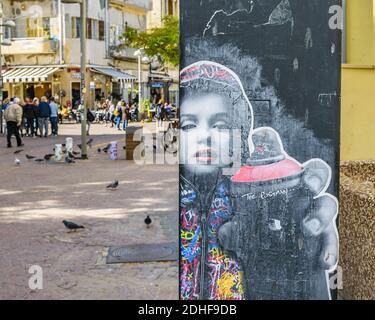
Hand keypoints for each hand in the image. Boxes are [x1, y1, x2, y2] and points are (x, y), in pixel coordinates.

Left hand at [218, 127, 338, 270]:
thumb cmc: (255, 234)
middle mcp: (298, 191)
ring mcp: (312, 212)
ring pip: (327, 203)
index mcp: (275, 178)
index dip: (268, 141)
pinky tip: (322, 260)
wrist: (271, 264)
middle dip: (314, 174)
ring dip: (320, 214)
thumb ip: (233, 228)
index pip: (275, 153)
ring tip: (308, 229)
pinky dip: (328, 249)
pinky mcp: (322, 236)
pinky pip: (330, 239)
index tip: (259, 136)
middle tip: (307, 183)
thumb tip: (226, 232)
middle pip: (314, 171)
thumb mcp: (240, 230)